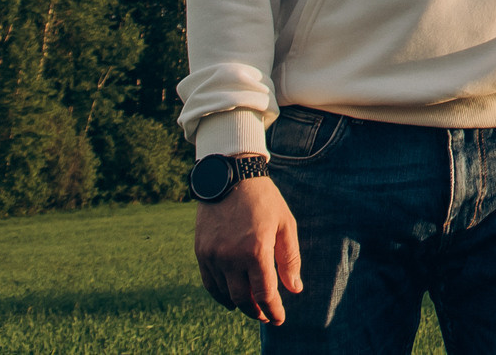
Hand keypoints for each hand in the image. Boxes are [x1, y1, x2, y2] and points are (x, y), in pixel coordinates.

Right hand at [195, 168, 302, 323]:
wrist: (231, 175)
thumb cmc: (264, 199)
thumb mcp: (286, 224)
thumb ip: (290, 259)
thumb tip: (294, 289)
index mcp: (256, 250)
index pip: (265, 293)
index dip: (273, 310)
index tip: (280, 319)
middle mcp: (231, 256)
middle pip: (243, 298)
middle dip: (256, 311)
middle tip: (267, 316)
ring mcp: (213, 255)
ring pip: (225, 293)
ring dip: (239, 305)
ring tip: (252, 307)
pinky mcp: (201, 252)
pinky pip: (209, 283)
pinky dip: (220, 295)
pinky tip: (230, 299)